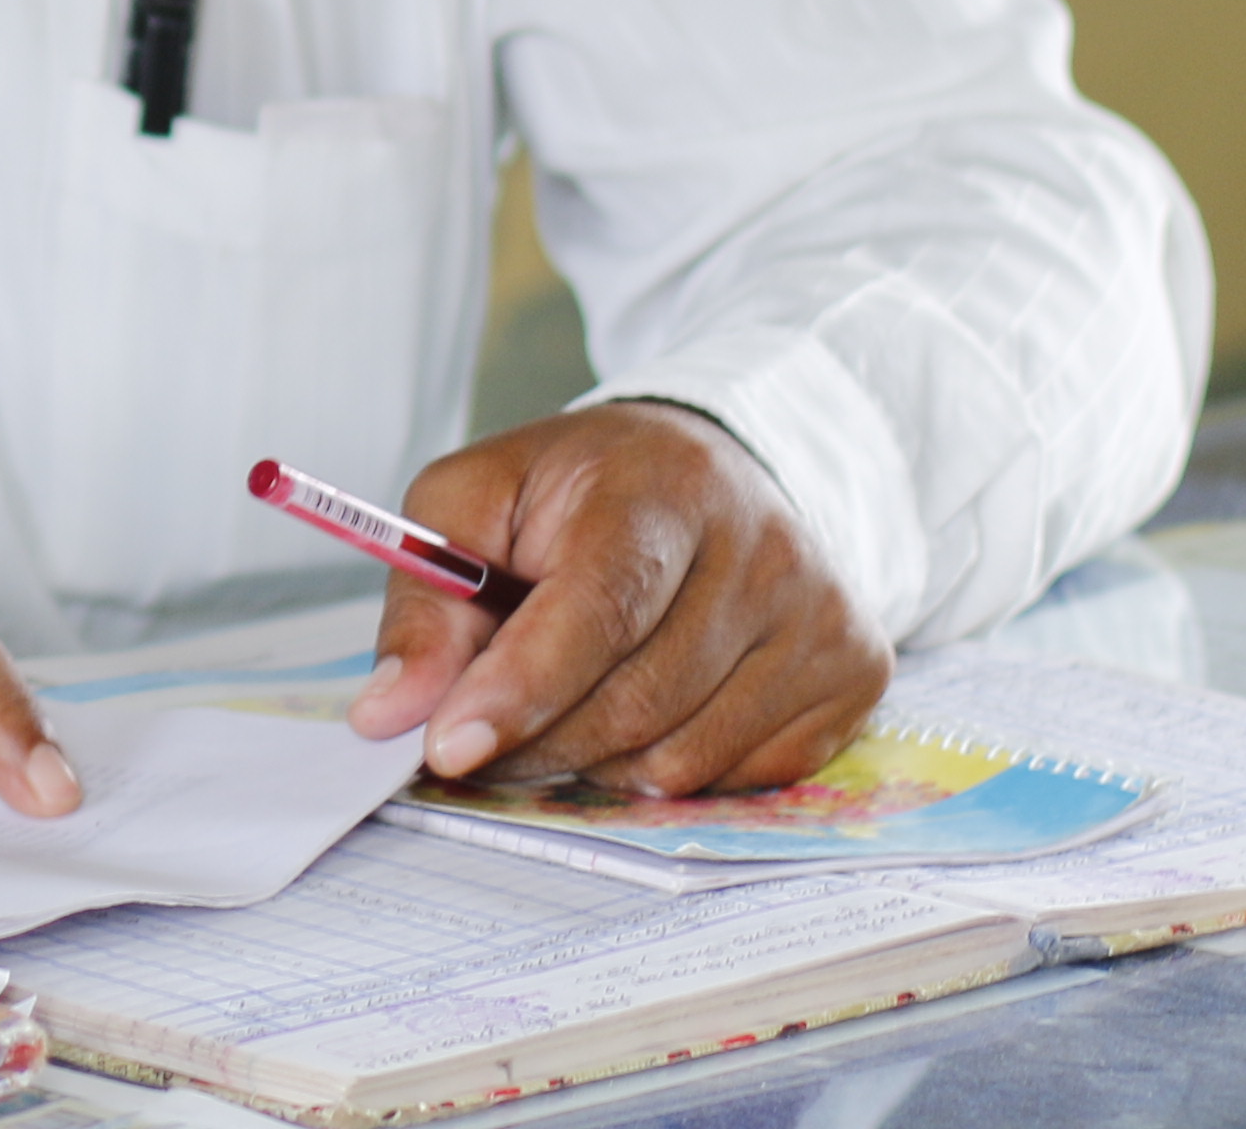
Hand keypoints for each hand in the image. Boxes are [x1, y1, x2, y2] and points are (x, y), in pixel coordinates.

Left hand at [345, 401, 885, 798]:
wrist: (714, 467)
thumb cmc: (581, 494)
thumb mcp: (477, 503)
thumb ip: (427, 601)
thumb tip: (389, 714)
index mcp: (663, 488)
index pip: (598, 610)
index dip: (520, 690)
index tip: (448, 748)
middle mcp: (764, 549)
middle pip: (635, 701)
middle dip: (538, 740)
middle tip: (480, 738)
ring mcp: (822, 615)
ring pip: (685, 757)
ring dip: (599, 762)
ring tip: (569, 705)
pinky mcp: (856, 672)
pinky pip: (743, 778)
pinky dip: (673, 767)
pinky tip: (650, 707)